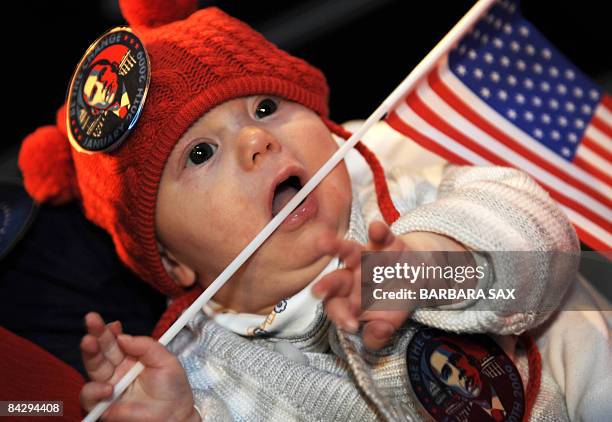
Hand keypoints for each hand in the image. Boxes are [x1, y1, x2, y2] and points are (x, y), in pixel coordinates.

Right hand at [79, 312, 198, 420]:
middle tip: (92, 320)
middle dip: (95, 334)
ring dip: (90, 354)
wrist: (175, 416)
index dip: (111, 330)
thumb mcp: (166, 360)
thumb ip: (146, 346)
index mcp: (131, 358)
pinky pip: (90, 397)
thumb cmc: (173, 389)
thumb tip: (123, 337)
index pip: (116, 340)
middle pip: (101, 350)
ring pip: (92, 368)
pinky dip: (94, 391)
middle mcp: (117, 371)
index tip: (113, 323)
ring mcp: (109, 388)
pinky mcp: (104, 407)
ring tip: (93, 345)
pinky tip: (108, 388)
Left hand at [312, 221, 469, 349]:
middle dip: (328, 285)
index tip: (350, 325)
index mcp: (347, 298)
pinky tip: (376, 228)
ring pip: (350, 252)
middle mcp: (351, 276)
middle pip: (336, 280)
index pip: (337, 308)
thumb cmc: (394, 300)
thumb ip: (378, 334)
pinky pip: (380, 235)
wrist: (415, 274)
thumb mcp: (388, 322)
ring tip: (327, 244)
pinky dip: (378, 231)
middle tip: (318, 290)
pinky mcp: (384, 242)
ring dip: (340, 248)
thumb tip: (374, 335)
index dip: (341, 316)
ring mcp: (366, 257)